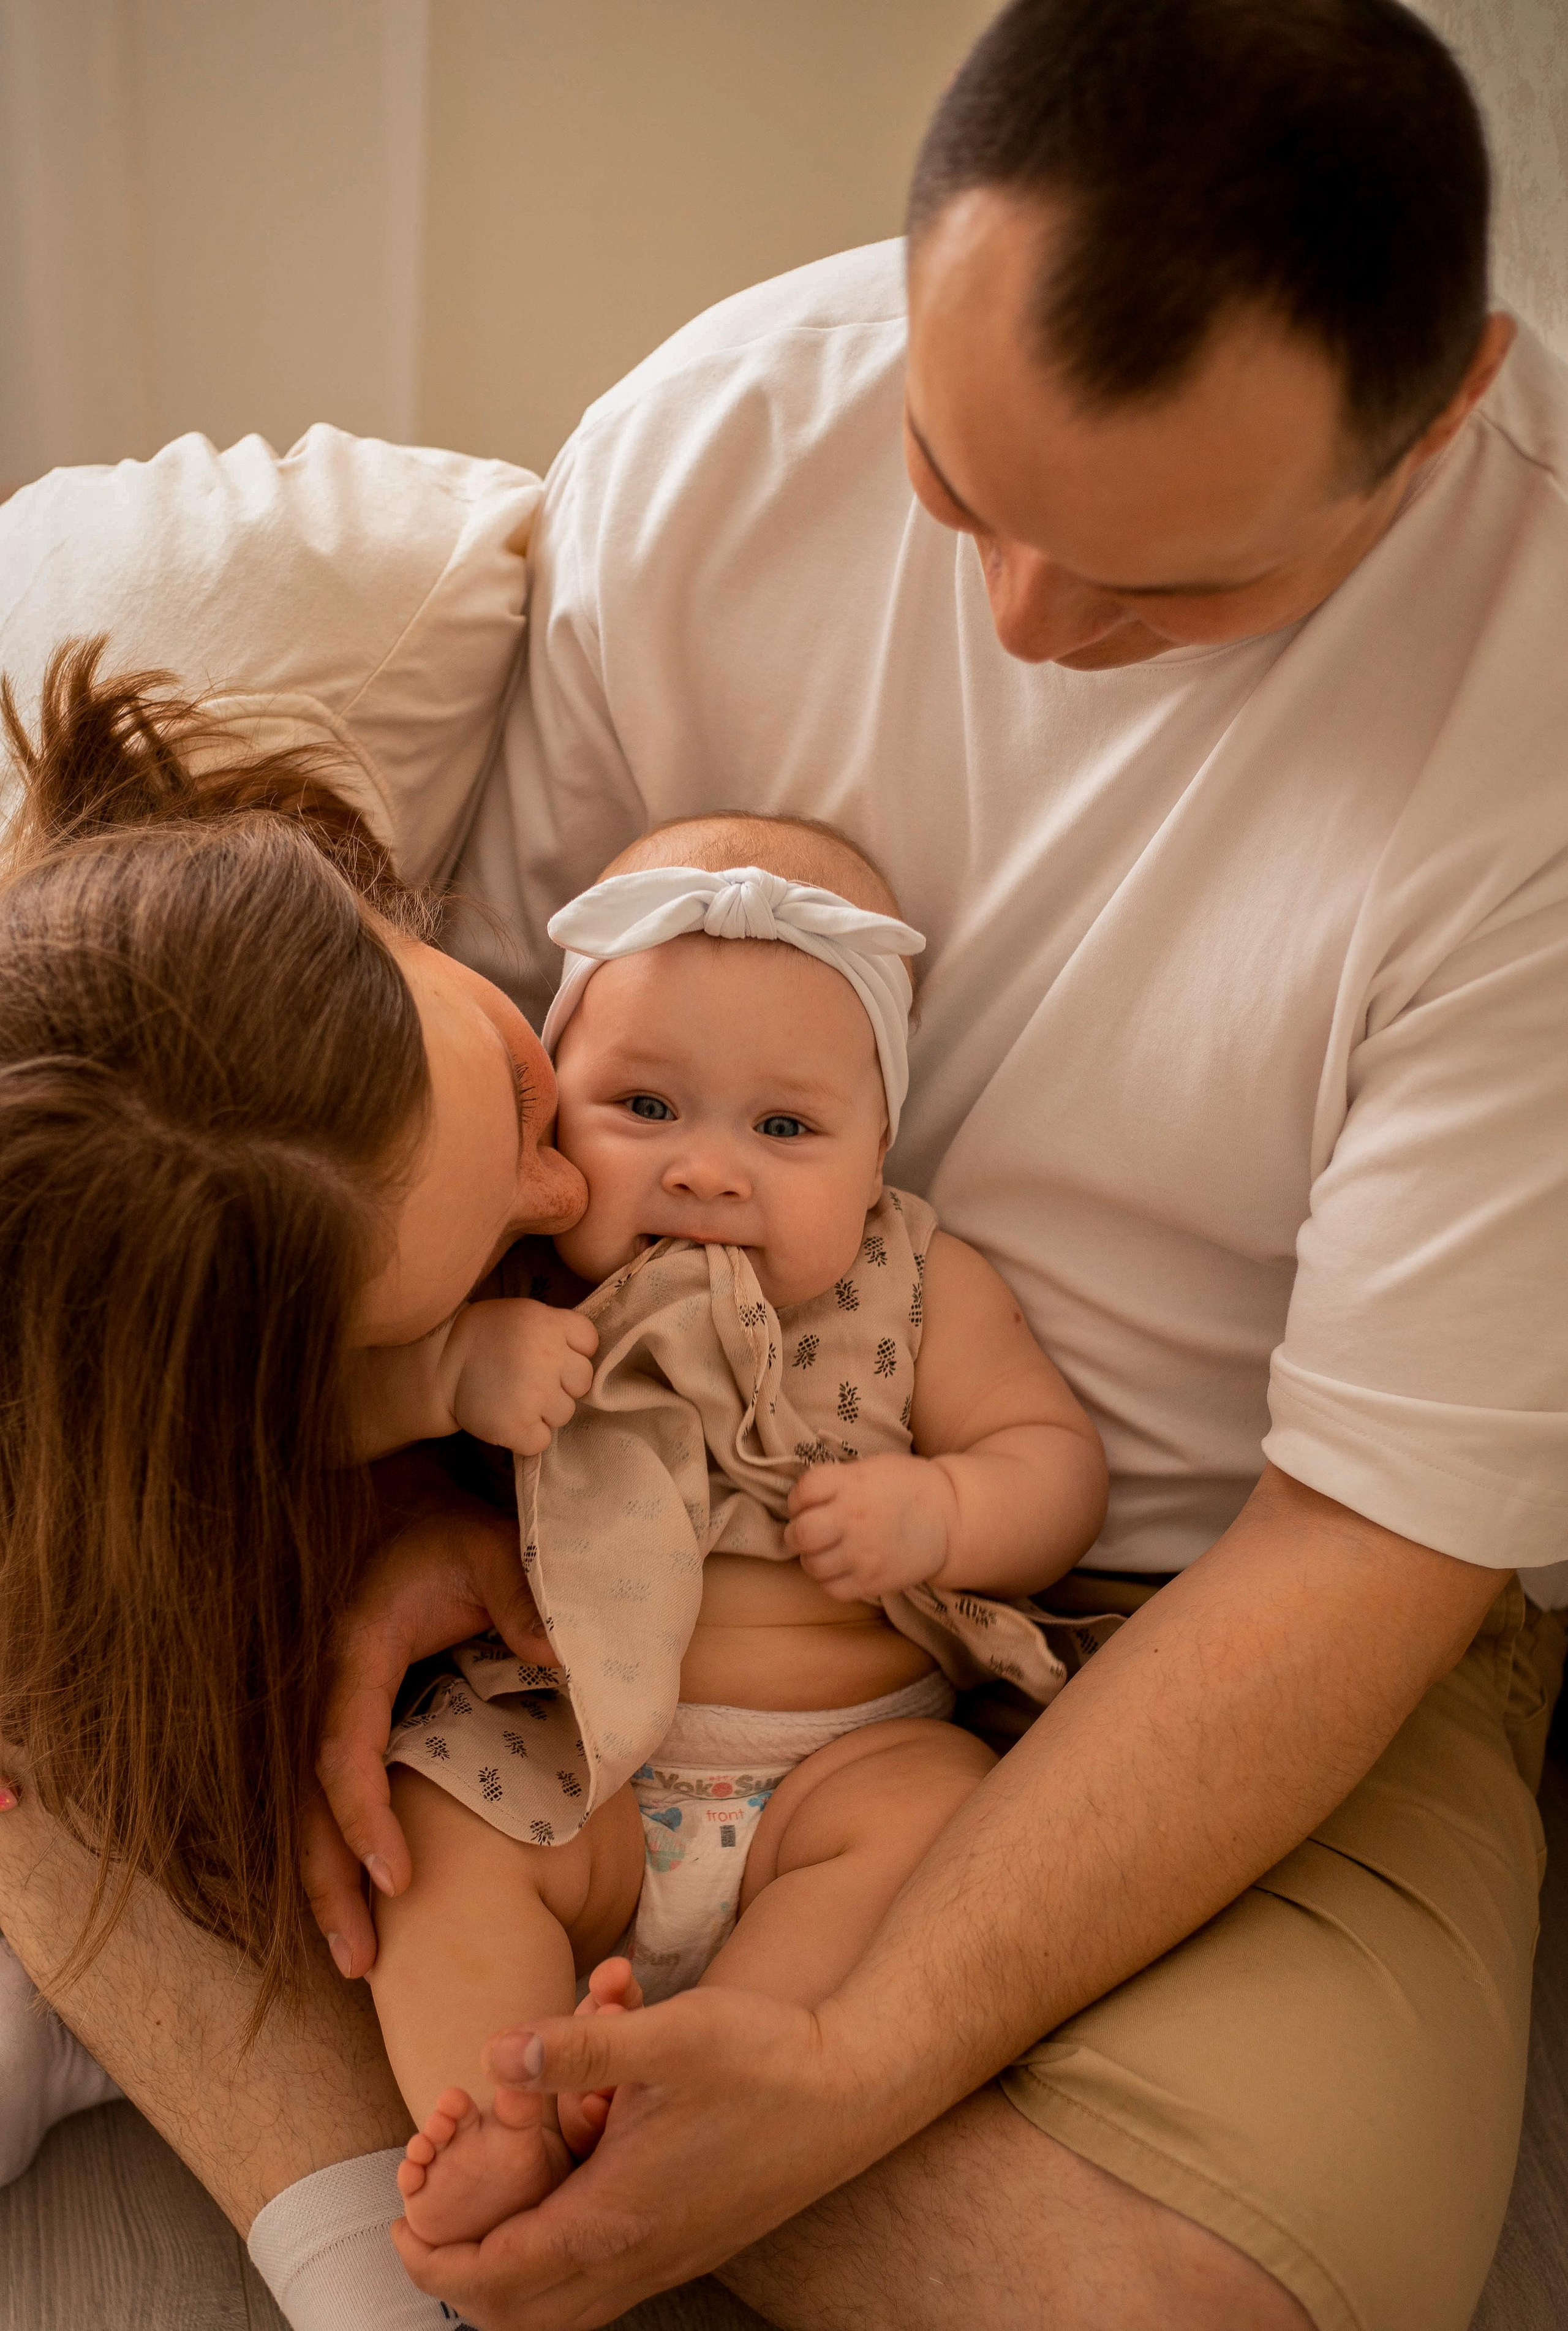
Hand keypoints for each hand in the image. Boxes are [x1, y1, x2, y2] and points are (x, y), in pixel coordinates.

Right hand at [304, 1500, 550, 1977]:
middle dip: (328, 1884)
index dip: (364, 1820)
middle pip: (307, 1805)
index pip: (345, 1753)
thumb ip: (521, 1596)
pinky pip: (329, 1800)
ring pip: (308, 1812)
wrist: (403, 1513)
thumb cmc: (450, 1534)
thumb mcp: (493, 1547)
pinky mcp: (347, 1725)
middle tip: (361, 1961)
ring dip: (326, 1884)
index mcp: (356, 1655)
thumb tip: (558, 1658)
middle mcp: (328, 1692)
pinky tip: (362, 1909)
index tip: (398, 1879)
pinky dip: (338, 1854)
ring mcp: (330, 1712)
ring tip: (358, 1961)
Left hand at [389, 1986, 897, 2327]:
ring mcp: (671, 2258)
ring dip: (509, 2285)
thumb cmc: (766, 2056)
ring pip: (565, 2315)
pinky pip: (602, 2294)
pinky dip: (556, 2276)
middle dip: (461, 2284)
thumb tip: (494, 2051)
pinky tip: (559, 2211)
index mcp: (616, 2213)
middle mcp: (639, 2254)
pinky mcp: (694, 2245)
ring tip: (483, 2225)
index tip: (400, 2223)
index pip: (497, 2275)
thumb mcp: (668, 2035)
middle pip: (521, 2318)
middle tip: (428, 2232)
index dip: (435, 2259)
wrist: (856, 2088)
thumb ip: (575, 2048)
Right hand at [445, 1298, 597, 1454]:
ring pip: (565, 1413)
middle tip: (532, 1381)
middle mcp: (548, 1356)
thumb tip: (583, 1357)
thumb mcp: (523, 1315)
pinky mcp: (517, 1425)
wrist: (439, 1363)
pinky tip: (508, 1420)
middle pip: (582, 1382)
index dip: (575, 1352)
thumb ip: (555, 1330)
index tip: (553, 1355)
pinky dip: (526, 1437)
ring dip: (544, 1412)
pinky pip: (541, 1441)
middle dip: (562, 1385)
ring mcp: (535, 1393)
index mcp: (550, 1323)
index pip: (590, 1343)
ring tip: (515, 1399)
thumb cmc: (484, 1337)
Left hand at [784, 1451, 956, 1599]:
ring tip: (825, 1551)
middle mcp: (853, 1518)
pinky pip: (833, 1590)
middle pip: (801, 1534)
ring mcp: (863, 1553)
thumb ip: (837, 1480)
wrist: (951, 1516)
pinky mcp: (873, 1581)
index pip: (802, 1492)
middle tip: (805, 1532)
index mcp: (852, 1483)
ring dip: (812, 1559)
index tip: (806, 1503)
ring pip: (812, 1566)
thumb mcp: (872, 1467)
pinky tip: (840, 1568)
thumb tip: (802, 1499)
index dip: (798, 1499)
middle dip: (795, 1534)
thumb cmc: (907, 1486)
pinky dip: (829, 1580)